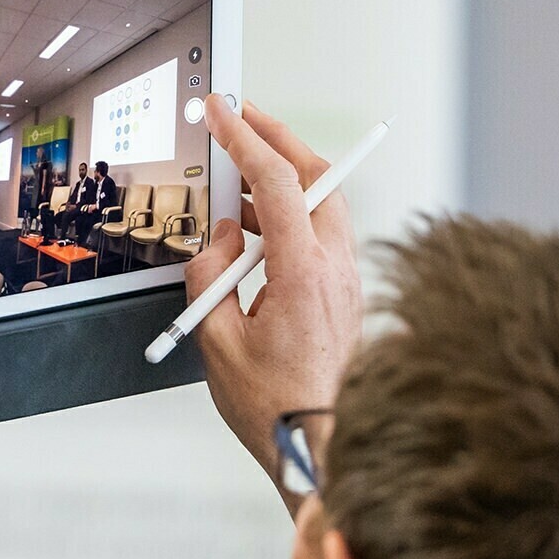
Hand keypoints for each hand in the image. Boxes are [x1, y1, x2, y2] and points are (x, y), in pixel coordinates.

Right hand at [186, 98, 363, 490]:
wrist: (319, 448)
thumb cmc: (273, 408)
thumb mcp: (216, 341)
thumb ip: (210, 275)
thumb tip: (222, 238)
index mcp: (305, 274)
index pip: (279, 181)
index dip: (247, 137)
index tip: (222, 110)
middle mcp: (337, 270)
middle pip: (318, 178)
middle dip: (279, 139)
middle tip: (244, 118)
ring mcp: (349, 282)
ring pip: (325, 206)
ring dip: (285, 182)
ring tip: (240, 184)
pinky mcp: (347, 297)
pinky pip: (324, 238)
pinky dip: (294, 218)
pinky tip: (261, 233)